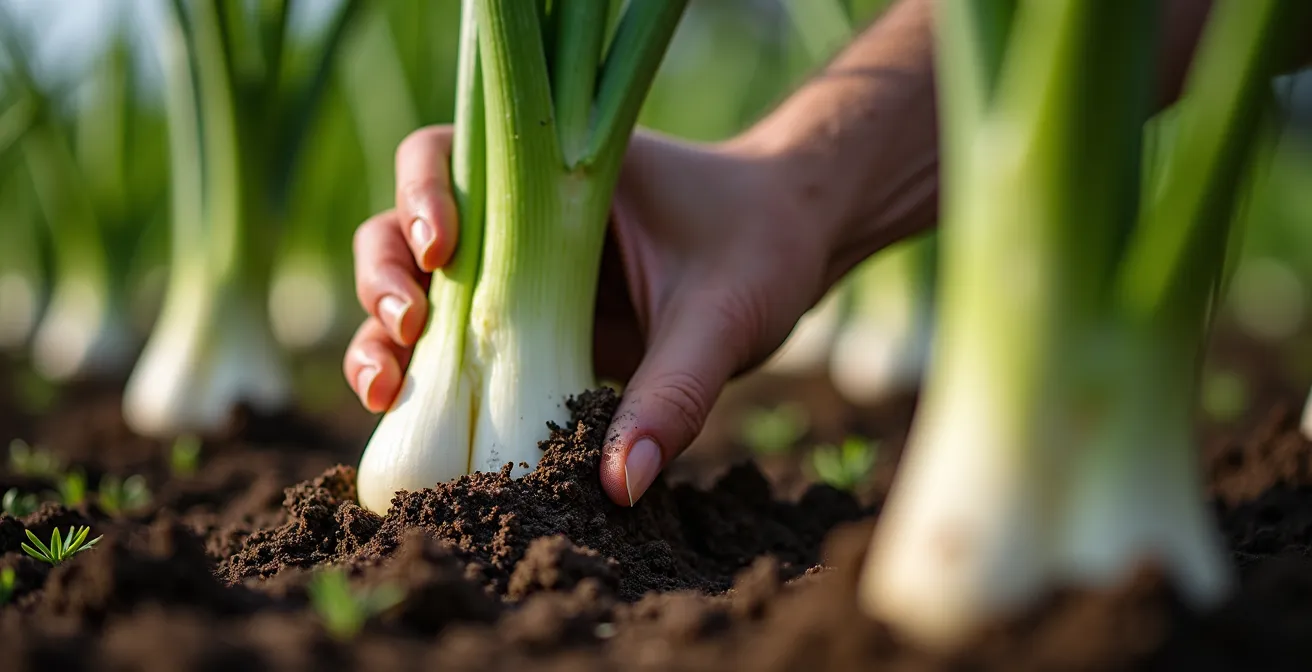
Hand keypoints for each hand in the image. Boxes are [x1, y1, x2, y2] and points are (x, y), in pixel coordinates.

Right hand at [344, 127, 838, 505]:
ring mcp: (514, 276)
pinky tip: (413, 422)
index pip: (443, 156)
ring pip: (414, 294)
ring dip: (383, 338)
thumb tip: (616, 485)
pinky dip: (428, 383)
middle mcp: (514, 218)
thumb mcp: (724, 314)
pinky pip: (459, 351)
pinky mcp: (527, 330)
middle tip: (407, 331)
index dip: (418, 193)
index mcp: (550, 171)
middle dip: (384, 278)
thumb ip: (674, 394)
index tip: (442, 247)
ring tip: (385, 391)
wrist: (792, 248)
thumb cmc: (761, 247)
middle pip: (400, 230)